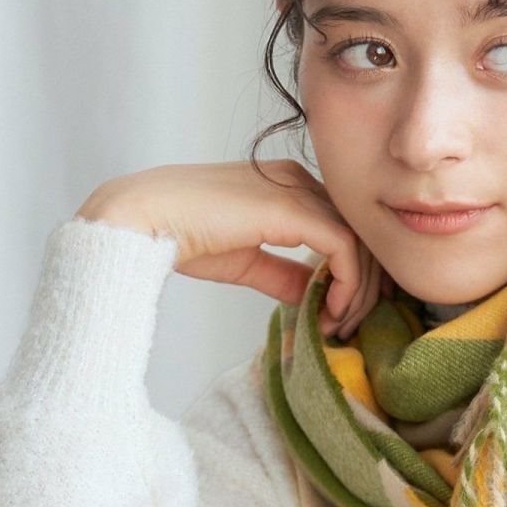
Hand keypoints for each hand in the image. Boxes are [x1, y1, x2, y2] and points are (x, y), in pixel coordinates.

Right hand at [76, 159, 382, 338]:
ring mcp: (297, 189)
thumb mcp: (245, 260)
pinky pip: (344, 247)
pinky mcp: (292, 208)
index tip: (340, 314)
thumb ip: (282, 274)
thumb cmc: (181, 235)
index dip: (353, 273)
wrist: (142, 221)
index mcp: (288, 185)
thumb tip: (313, 298)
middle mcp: (299, 180)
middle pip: (359, 232)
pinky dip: (347, 284)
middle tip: (348, 326)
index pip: (343, 227)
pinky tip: (330, 312)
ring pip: (358, 241)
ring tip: (337, 326)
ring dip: (357, 292)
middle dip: (364, 285)